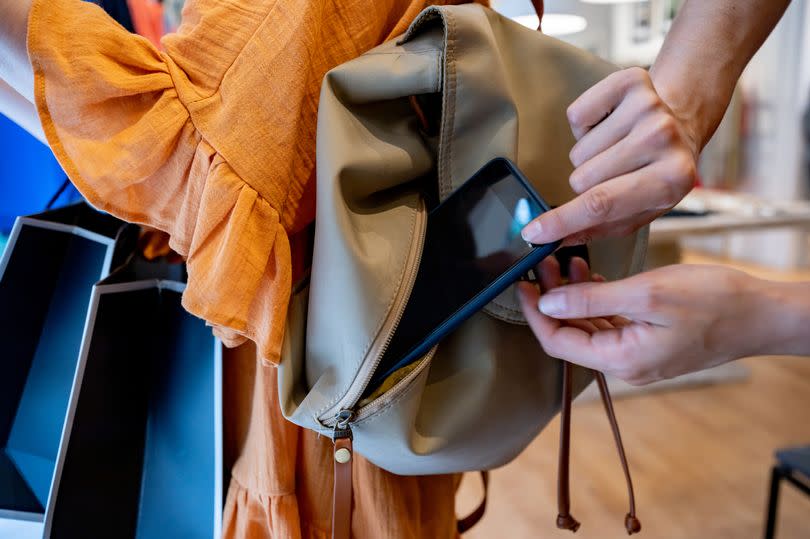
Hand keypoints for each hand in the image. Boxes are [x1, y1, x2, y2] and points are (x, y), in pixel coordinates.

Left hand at [517, 263, 790, 384]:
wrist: (763, 315)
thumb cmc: (716, 302)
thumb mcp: (647, 294)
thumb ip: (593, 301)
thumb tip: (550, 302)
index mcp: (621, 359)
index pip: (558, 342)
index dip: (535, 313)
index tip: (522, 284)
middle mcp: (625, 363)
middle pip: (571, 335)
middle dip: (552, 300)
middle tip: (541, 265)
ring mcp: (637, 354)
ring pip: (589, 328)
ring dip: (573, 297)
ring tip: (563, 263)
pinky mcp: (649, 342)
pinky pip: (610, 324)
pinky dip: (596, 301)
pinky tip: (590, 277)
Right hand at [521, 67, 698, 245]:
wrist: (682, 121)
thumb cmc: (654, 174)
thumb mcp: (636, 211)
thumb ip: (595, 229)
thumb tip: (550, 240)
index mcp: (673, 180)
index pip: (601, 204)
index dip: (562, 220)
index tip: (533, 232)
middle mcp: (664, 139)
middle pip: (582, 177)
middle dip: (585, 183)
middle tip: (611, 174)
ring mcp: (650, 106)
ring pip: (579, 150)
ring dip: (588, 155)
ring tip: (614, 148)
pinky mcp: (631, 80)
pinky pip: (577, 113)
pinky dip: (585, 123)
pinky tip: (608, 124)